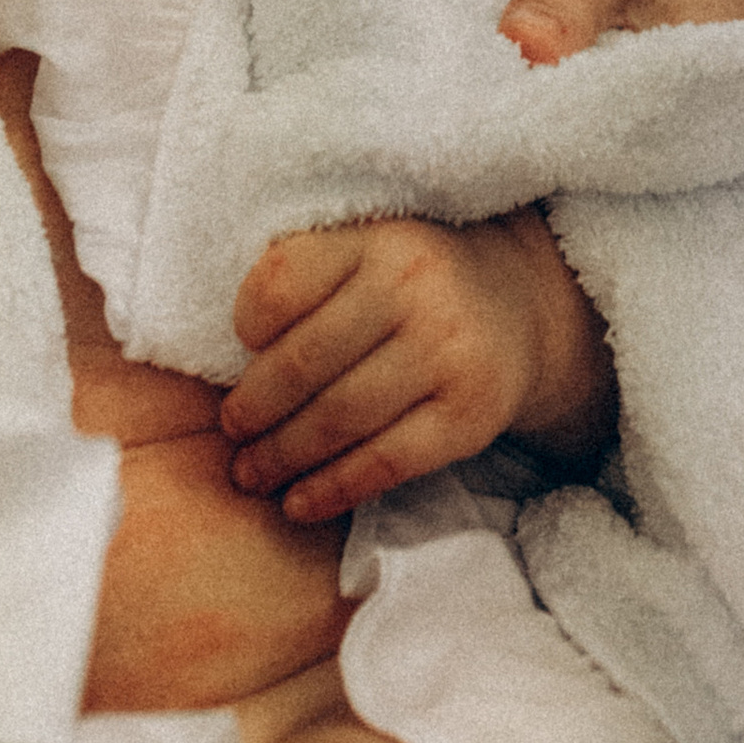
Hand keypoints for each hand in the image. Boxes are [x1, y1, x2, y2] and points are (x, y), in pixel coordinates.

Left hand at [222, 209, 613, 514]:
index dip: (246, 323)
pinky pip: (385, 463)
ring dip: (281, 455)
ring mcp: (448, 354)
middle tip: (230, 432)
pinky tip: (298, 503)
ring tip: (250, 471)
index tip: (236, 352)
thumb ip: (310, 276)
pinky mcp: (469, 416)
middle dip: (254, 408)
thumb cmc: (416, 280)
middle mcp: (416, 289)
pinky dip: (332, 489)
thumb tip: (221, 350)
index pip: (283, 282)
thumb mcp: (371, 246)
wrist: (521, 305)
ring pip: (339, 418)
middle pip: (304, 361)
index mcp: (380, 239)